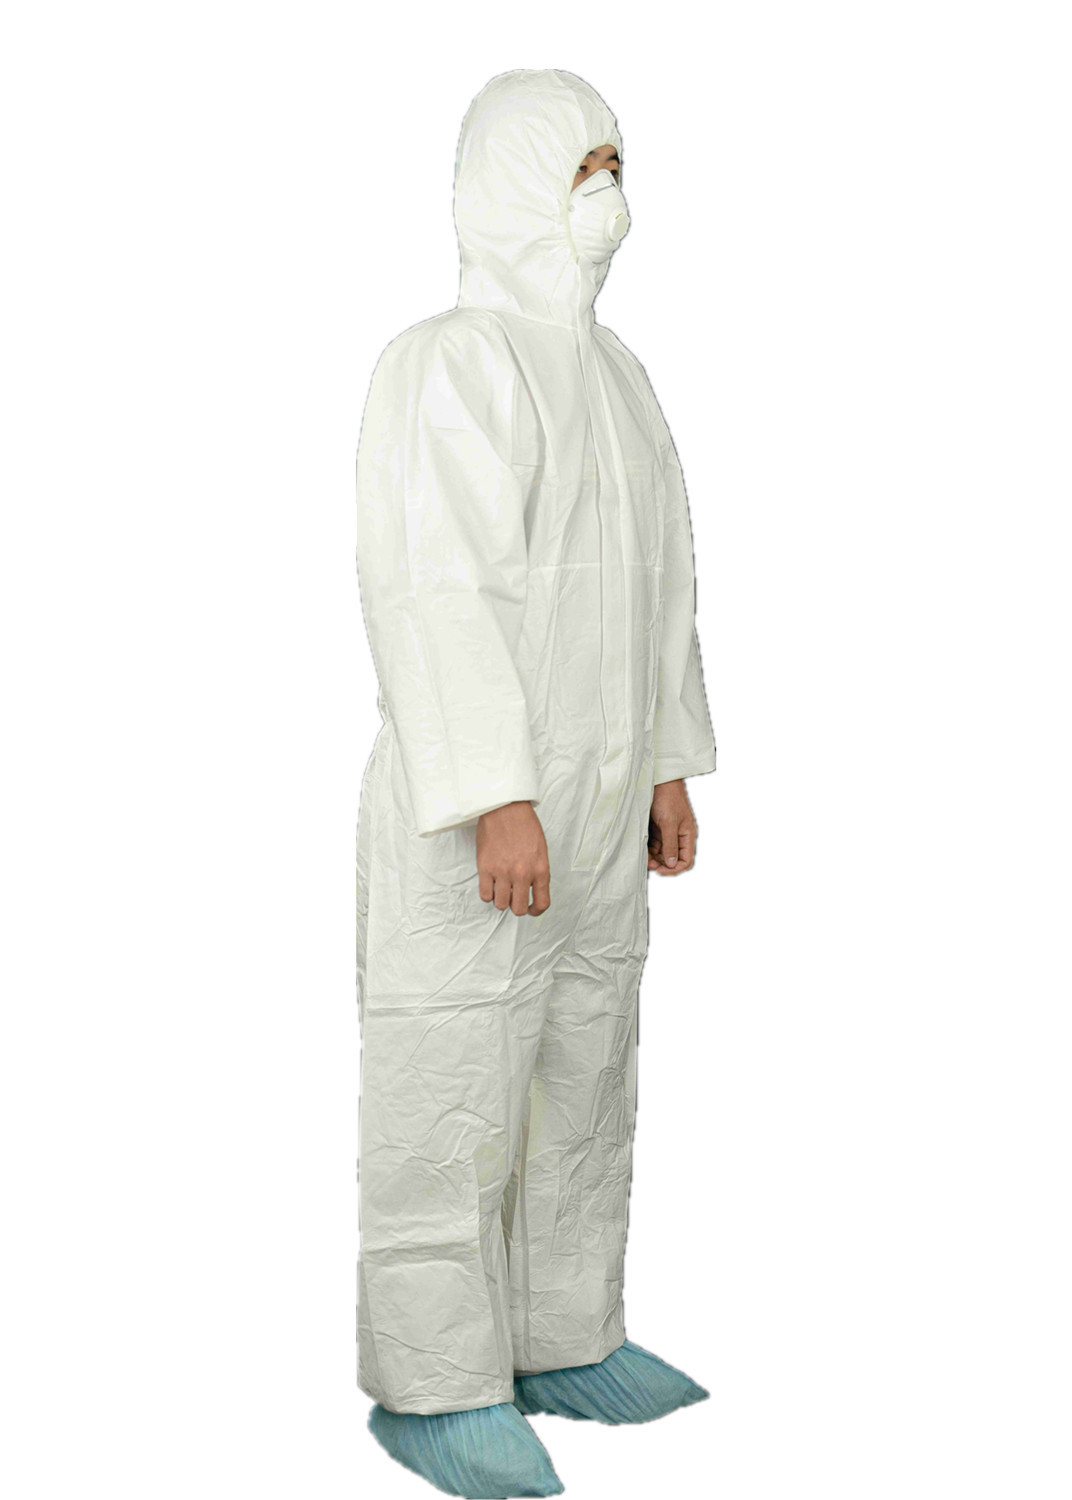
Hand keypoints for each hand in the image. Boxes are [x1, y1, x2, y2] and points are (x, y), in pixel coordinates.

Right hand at [476, 801, 550, 915]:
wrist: (505, 808)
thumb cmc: (524, 824)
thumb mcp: (540, 850)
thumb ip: (537, 871)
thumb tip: (531, 888)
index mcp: (540, 870)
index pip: (542, 903)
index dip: (536, 911)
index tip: (530, 909)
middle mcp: (523, 875)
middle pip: (518, 909)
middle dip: (516, 906)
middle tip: (512, 898)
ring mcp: (503, 873)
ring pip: (500, 905)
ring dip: (500, 900)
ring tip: (500, 888)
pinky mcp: (486, 868)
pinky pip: (485, 895)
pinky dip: (487, 893)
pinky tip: (490, 884)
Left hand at [647, 779, 698, 874]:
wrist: (658, 779)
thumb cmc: (667, 796)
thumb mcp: (669, 822)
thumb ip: (670, 843)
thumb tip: (671, 863)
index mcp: (687, 834)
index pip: (685, 860)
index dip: (674, 869)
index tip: (660, 870)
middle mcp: (679, 835)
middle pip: (672, 858)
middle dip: (661, 863)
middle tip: (648, 864)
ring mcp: (668, 832)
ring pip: (662, 853)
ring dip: (653, 857)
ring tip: (643, 857)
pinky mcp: (657, 828)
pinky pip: (654, 844)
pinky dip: (648, 849)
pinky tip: (641, 849)